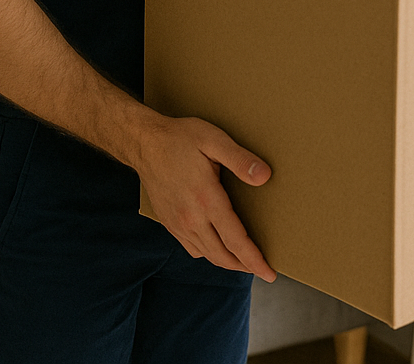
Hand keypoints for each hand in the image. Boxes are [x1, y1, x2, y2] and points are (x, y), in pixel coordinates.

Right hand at [134, 115, 276, 281]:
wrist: (144, 143)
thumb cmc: (180, 138)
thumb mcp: (214, 140)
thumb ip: (240, 159)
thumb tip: (264, 176)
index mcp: (206, 200)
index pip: (236, 241)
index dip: (254, 260)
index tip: (270, 274)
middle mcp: (191, 218)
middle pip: (222, 255)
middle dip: (245, 267)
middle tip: (263, 271)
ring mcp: (178, 224)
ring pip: (207, 254)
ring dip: (227, 262)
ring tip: (245, 263)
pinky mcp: (169, 223)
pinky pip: (192, 248)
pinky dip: (209, 254)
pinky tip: (218, 248)